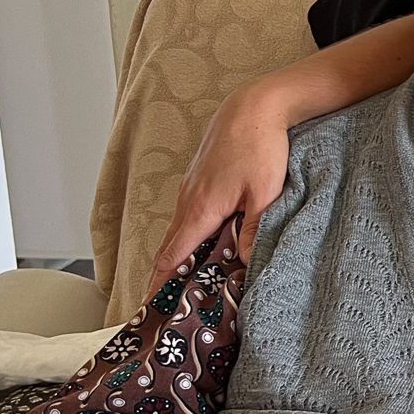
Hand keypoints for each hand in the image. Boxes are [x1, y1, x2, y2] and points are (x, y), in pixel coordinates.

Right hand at [147, 79, 291, 293]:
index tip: (149, 306)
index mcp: (200, 209)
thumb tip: (245, 263)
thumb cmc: (261, 148)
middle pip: (171, 245)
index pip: (171, 255)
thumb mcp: (265, 196)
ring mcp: (192, 186)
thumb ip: (254, 232)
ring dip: (180, 253)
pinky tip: (206, 240)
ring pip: (182, 228)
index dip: (158, 283)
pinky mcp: (200, 177)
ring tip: (186, 279)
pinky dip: (191, 232)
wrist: (255, 106)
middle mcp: (188, 199)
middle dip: (166, 275)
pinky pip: (190, 212)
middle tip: (166, 303)